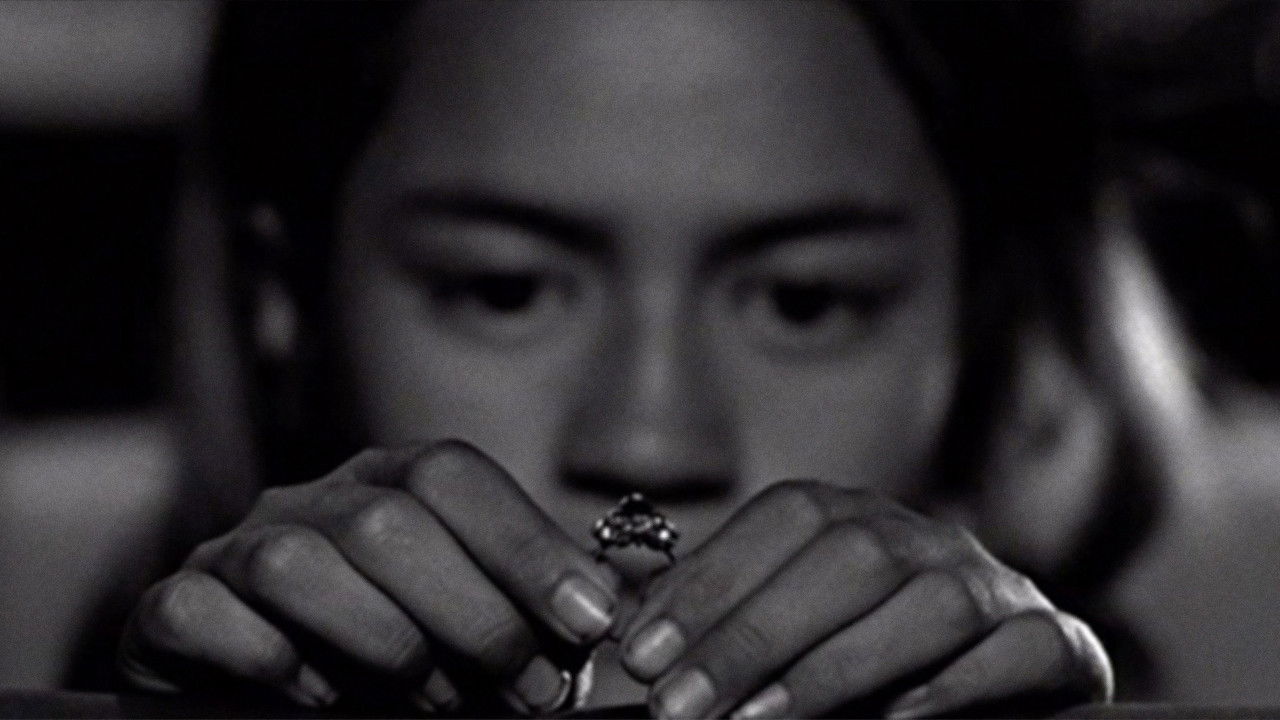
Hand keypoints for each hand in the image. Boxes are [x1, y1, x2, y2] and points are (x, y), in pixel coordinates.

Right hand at [119, 440, 619, 714]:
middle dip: (476, 614)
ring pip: (299, 562)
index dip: (527, 543)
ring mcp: (233, 550)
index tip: (591, 619)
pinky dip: (273, 663)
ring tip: (436, 702)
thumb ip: (519, 607)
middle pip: (389, 519)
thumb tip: (609, 609)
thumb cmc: (383, 660)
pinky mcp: (173, 609)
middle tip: (530, 690)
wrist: (261, 697)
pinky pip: (206, 613)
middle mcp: (308, 500)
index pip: (453, 473)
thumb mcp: (462, 623)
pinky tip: (320, 698)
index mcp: (384, 483)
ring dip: (386, 642)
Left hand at [619, 481, 1111, 718]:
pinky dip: (955, 687)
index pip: (783, 520)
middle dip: (752, 632)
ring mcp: (996, 588)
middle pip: (846, 554)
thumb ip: (724, 619)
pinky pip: (1018, 651)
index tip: (640, 654)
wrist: (1005, 694)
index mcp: (860, 520)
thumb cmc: (870, 666)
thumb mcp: (790, 634)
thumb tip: (621, 623)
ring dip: (834, 665)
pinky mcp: (1057, 646)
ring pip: (928, 601)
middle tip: (679, 706)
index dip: (710, 582)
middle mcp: (929, 540)